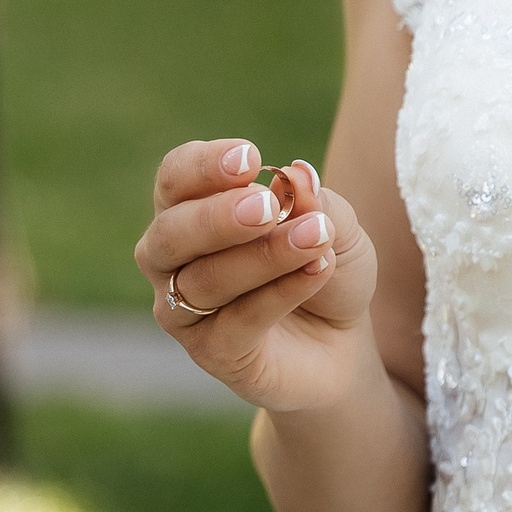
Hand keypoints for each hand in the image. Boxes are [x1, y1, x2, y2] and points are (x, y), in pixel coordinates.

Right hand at [134, 139, 376, 413]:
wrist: (341, 342)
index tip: (251, 158)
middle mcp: (172, 260)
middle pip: (169, 234)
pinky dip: (280, 292)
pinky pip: (237, 321)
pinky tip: (318, 270)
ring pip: (204, 280)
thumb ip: (316, 202)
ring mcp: (185, 311)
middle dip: (216, 217)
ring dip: (263, 255)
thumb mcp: (335, 226)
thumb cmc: (322, 269)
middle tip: (267, 206)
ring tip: (316, 237)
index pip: (174, 179)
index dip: (203, 166)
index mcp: (189, 210)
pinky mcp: (212, 353)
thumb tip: (298, 175)